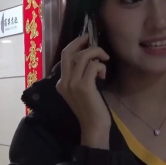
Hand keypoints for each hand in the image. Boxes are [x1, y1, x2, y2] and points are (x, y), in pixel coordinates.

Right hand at [55, 33, 110, 147]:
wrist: (94, 126)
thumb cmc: (91, 109)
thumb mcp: (80, 91)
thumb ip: (79, 77)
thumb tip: (88, 58)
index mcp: (61, 83)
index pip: (64, 57)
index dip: (75, 45)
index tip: (85, 39)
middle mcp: (64, 81)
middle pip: (68, 52)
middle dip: (80, 41)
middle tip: (91, 38)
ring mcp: (73, 84)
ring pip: (83, 56)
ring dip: (96, 53)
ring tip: (104, 61)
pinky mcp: (84, 86)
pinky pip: (93, 66)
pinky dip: (101, 66)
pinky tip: (103, 76)